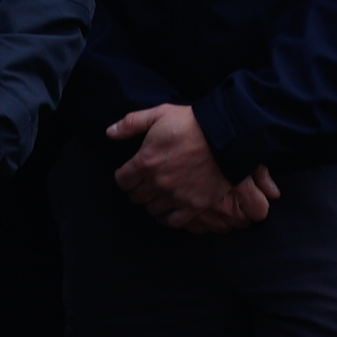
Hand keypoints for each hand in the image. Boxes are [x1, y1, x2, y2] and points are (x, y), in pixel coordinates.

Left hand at [107, 104, 269, 230]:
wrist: (227, 136)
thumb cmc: (192, 123)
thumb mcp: (159, 114)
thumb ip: (131, 123)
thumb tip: (109, 132)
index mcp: (145, 161)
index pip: (122, 180)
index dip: (125, 177)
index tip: (131, 173)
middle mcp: (157, 182)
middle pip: (135, 197)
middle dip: (138, 189)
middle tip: (146, 182)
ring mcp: (175, 196)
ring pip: (152, 209)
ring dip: (152, 202)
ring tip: (159, 193)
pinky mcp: (193, 205)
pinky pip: (171, 221)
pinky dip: (167, 217)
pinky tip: (169, 209)